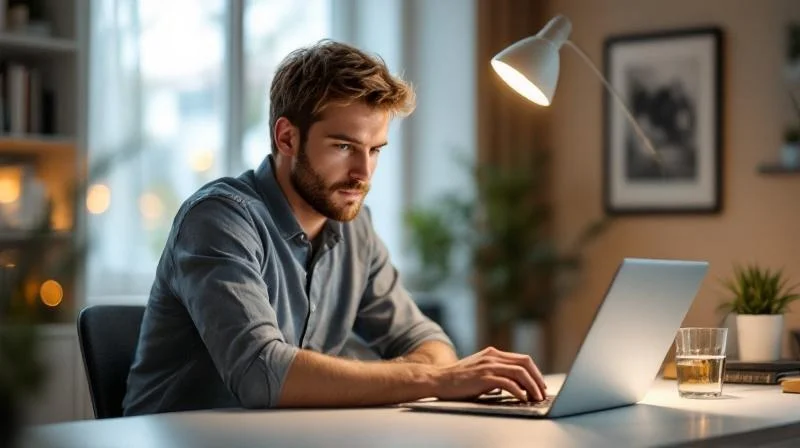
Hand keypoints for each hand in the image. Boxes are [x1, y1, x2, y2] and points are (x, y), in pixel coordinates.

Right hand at [432, 346, 546, 401]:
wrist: (439, 379)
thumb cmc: (458, 379)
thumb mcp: (480, 370)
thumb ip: (495, 373)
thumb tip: (514, 385)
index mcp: (493, 353)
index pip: (522, 359)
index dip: (535, 372)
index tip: (540, 385)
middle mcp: (493, 356)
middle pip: (525, 363)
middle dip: (538, 379)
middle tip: (542, 392)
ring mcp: (488, 366)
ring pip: (520, 372)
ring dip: (532, 386)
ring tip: (536, 398)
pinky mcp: (483, 377)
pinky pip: (508, 383)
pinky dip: (519, 391)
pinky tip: (522, 399)